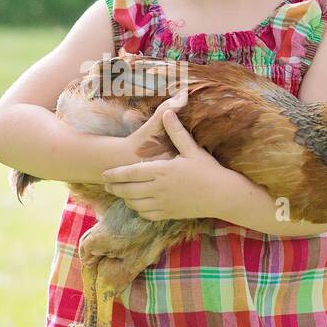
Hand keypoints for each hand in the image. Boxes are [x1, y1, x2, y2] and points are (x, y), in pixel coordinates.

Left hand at [102, 101, 230, 220]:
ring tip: (120, 193)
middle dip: (114, 188)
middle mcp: (159, 189)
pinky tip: (137, 205)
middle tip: (106, 185)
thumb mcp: (192, 149)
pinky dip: (138, 210)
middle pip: (128, 190)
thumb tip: (168, 111)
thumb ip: (177, 131)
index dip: (115, 174)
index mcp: (162, 171)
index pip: (131, 173)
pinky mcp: (169, 214)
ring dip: (125, 199)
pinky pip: (147, 215)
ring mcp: (163, 203)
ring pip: (135, 204)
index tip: (104, 174)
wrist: (223, 196)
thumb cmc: (208, 171)